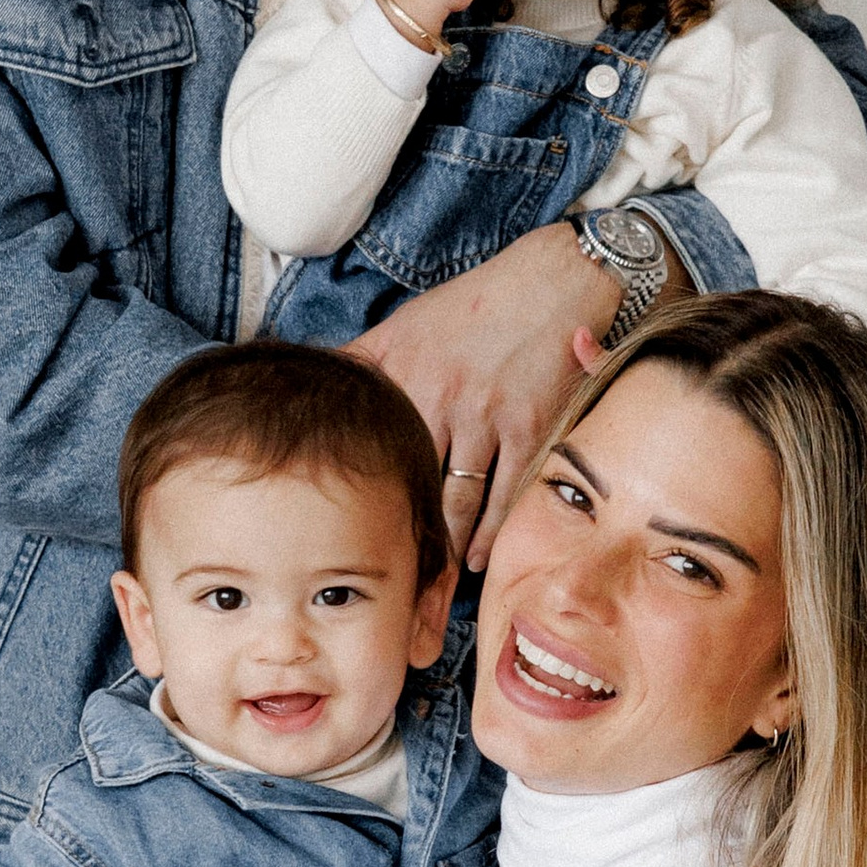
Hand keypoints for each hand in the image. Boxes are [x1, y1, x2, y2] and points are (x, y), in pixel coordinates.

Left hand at [355, 223, 678, 562]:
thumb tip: (314, 381)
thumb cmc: (476, 303)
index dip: (354, 499)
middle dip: (395, 539)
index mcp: (404, 374)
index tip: (336, 542)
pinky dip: (490, 531)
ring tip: (428, 585)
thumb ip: (363, 359)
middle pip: (410, 485)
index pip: (371, 451)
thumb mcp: (406, 322)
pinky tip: (476, 559)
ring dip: (443, 548)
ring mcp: (487, 415)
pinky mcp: (530, 427)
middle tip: (383, 585)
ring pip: (457, 500)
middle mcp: (440, 397)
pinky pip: (506, 492)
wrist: (552, 280)